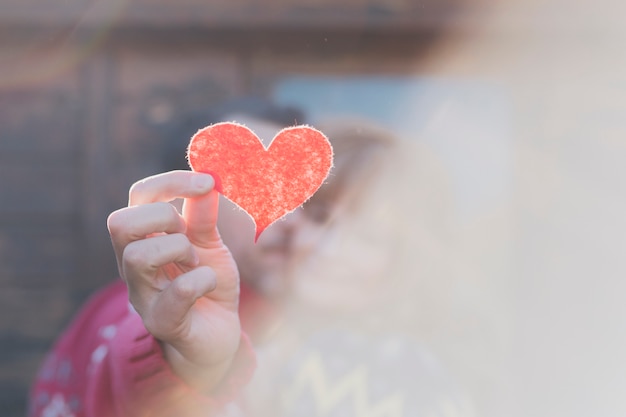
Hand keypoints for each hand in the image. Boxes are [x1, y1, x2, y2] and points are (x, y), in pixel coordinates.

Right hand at [107, 170, 240, 392]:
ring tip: (196, 263)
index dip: (170, 181)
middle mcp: (134, 265)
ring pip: (138, 256)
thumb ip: (203, 216)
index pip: (139, 196)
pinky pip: (175, 294)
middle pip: (120, 223)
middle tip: (189, 237)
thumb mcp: (209, 245)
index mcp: (145, 239)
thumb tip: (207, 178)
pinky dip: (200, 280)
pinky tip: (207, 284)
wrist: (218, 335)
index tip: (208, 181)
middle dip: (163, 218)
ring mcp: (143, 295)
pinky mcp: (163, 323)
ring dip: (180, 250)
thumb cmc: (208, 285)